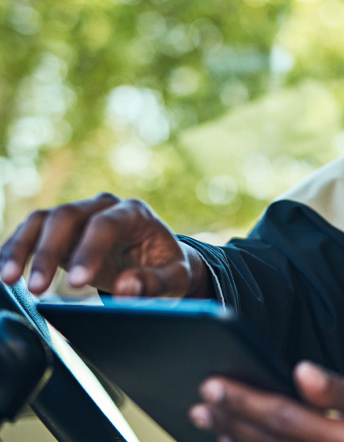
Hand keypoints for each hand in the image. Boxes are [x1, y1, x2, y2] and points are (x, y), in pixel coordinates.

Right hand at [0, 192, 208, 296]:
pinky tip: (5, 273)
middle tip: (37, 289)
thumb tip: (127, 289)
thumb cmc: (166, 267)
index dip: (90, 251)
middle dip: (49, 252)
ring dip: (22, 249)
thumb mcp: (175, 278)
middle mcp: (103, 206)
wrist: (157, 258)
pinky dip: (14, 250)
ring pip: (42, 220)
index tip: (78, 283)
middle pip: (67, 216)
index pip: (106, 224)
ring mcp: (80, 214)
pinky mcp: (61, 229)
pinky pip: (31, 232)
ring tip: (10, 281)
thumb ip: (156, 283)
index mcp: (135, 213)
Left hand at [190, 361, 343, 441]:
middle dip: (228, 418)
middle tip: (201, 396)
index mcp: (342, 440)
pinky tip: (230, 439)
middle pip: (263, 441)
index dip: (244, 400)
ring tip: (205, 416)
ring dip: (230, 437)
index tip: (213, 383)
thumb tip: (300, 371)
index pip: (280, 416)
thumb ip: (337, 389)